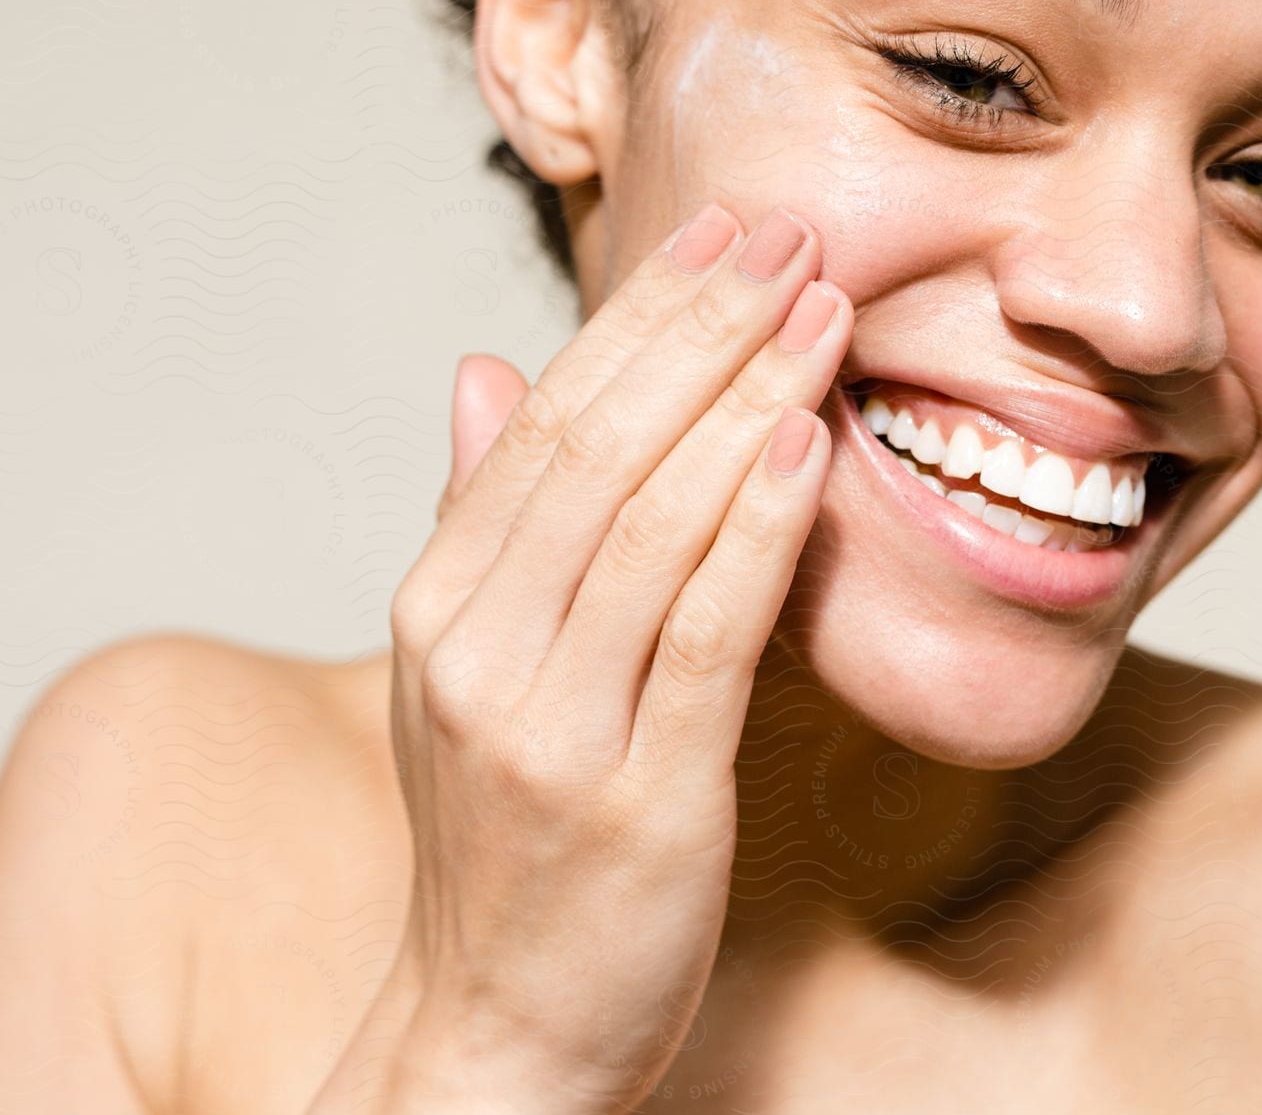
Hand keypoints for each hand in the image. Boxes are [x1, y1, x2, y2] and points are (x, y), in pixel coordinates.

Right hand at [359, 204, 850, 1112]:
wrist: (495, 1030)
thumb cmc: (504, 839)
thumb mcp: (466, 669)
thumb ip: (479, 516)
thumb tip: (478, 370)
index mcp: (440, 601)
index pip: (546, 419)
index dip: (640, 317)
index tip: (722, 234)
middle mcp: (477, 648)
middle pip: (600, 445)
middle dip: (703, 325)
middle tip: (789, 232)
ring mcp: (547, 723)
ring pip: (653, 517)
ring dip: (745, 395)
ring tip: (821, 304)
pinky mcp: (635, 793)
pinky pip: (704, 630)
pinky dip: (756, 526)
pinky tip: (806, 443)